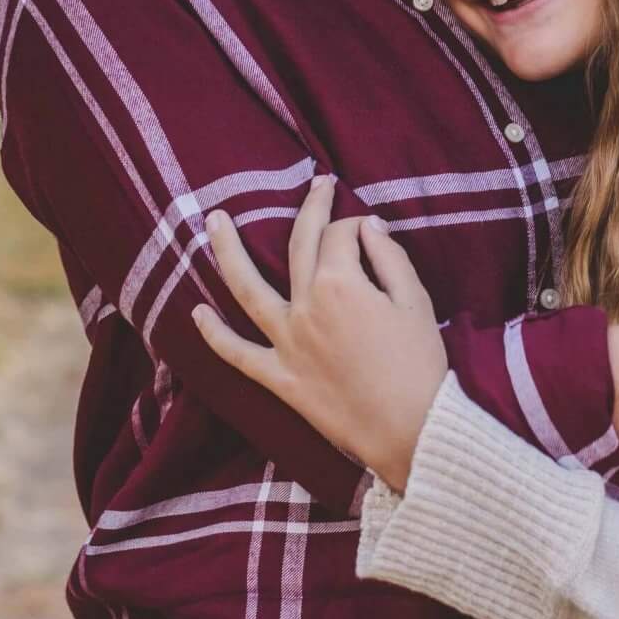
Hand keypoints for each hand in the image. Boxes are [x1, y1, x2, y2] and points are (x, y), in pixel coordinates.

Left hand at [191, 177, 447, 489]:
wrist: (412, 431)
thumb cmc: (420, 365)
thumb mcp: (416, 301)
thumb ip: (389, 257)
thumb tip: (368, 226)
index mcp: (340, 284)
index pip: (341, 236)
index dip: (359, 227)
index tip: (373, 233)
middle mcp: (305, 307)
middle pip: (300, 245)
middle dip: (309, 210)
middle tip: (314, 187)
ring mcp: (286, 343)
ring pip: (246, 288)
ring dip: (227, 251)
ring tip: (214, 221)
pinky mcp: (280, 378)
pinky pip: (237, 354)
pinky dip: (214, 335)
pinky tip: (197, 312)